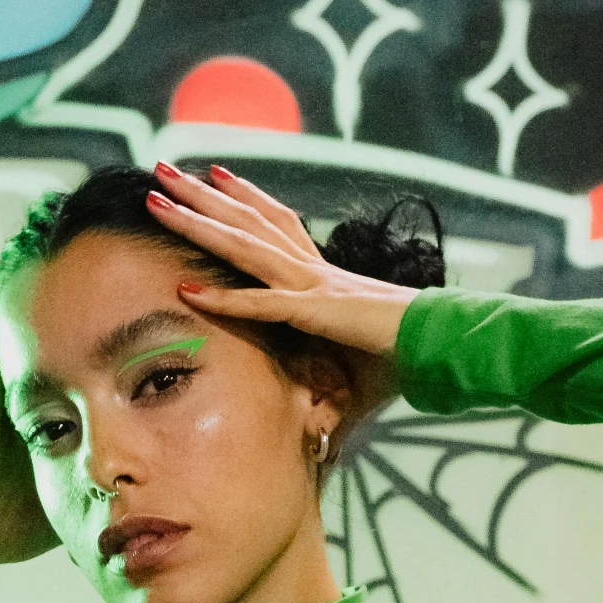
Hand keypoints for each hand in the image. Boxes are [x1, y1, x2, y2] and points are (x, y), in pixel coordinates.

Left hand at [146, 162, 422, 422]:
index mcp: (323, 275)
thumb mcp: (354, 369)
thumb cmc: (406, 357)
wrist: (443, 347)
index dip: (246, 199)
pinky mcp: (318, 313)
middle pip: (248, 223)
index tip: (216, 176)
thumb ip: (330, 389)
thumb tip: (321, 432)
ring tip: (159, 198)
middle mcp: (312, 271)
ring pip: (244, 247)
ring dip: (199, 223)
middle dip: (204, 195)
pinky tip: (188, 288)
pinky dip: (226, 299)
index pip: (277, 226)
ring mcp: (313, 286)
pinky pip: (263, 304)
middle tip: (164, 170)